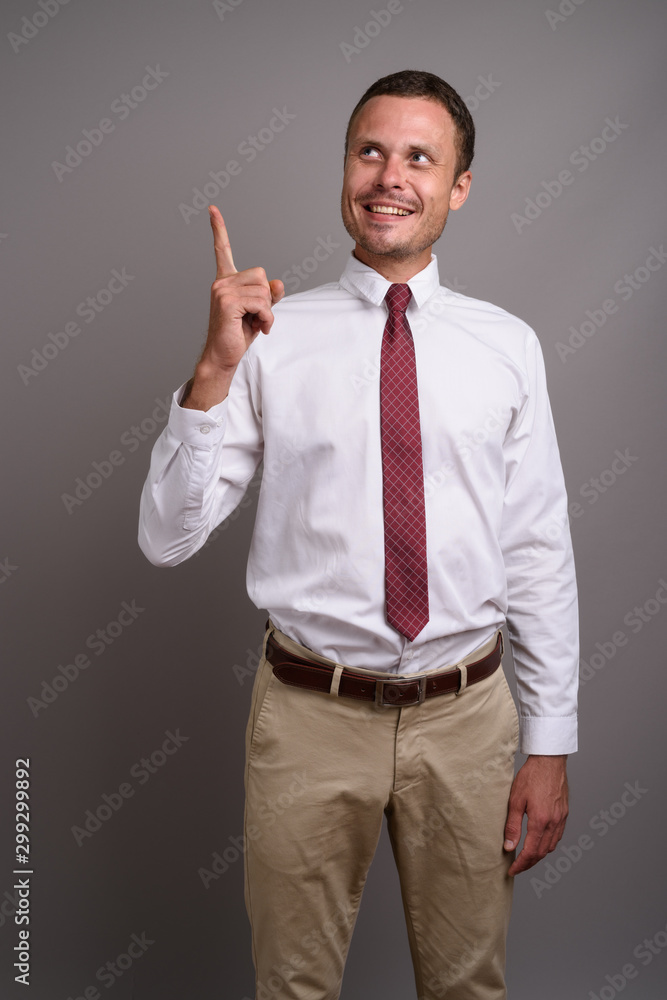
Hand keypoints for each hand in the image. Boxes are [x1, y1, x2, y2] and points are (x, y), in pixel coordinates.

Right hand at [182, 206, 283, 409]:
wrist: (224, 356)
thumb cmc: (238, 334)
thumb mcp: (259, 311)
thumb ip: (269, 295)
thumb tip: (278, 282)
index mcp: (226, 281)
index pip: (222, 250)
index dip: (218, 230)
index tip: (212, 209)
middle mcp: (221, 282)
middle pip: (262, 276)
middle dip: (267, 298)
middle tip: (257, 317)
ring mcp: (221, 291)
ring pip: (264, 291)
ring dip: (267, 311)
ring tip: (257, 324)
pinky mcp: (227, 303)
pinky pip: (261, 303)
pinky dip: (266, 318)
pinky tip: (258, 328)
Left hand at [503, 754, 568, 875]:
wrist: (549, 761)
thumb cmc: (531, 777)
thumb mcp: (515, 800)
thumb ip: (512, 826)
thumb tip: (508, 847)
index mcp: (540, 821)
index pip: (531, 852)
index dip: (521, 865)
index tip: (512, 871)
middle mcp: (553, 823)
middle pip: (542, 853)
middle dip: (529, 863)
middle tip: (517, 867)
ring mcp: (561, 819)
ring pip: (551, 846)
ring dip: (539, 855)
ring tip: (526, 857)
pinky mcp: (564, 814)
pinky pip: (557, 836)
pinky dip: (548, 844)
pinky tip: (539, 841)